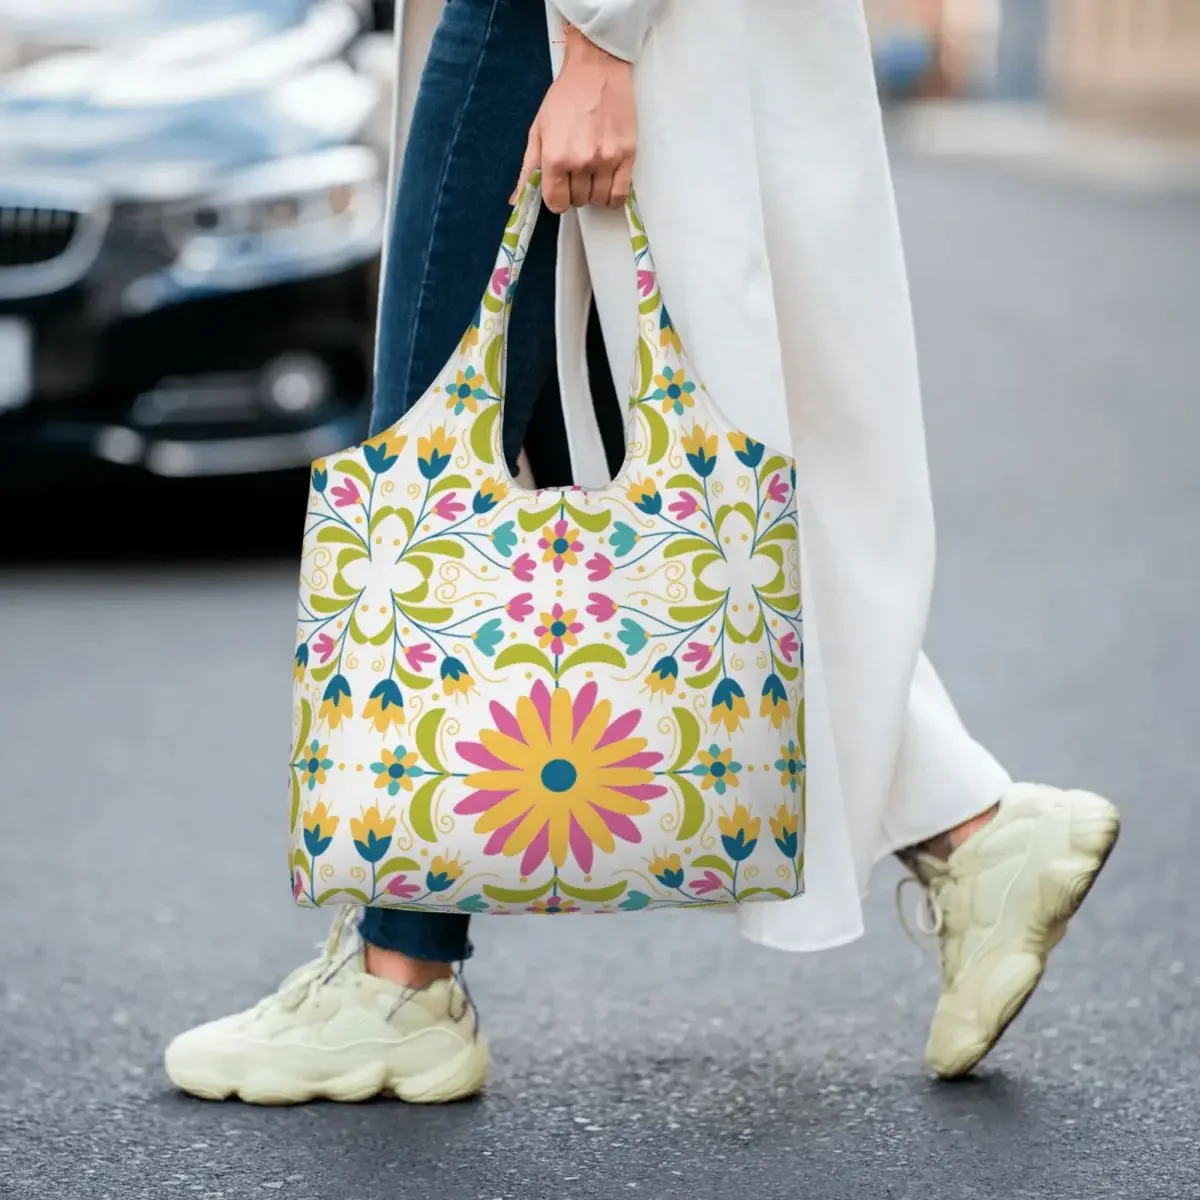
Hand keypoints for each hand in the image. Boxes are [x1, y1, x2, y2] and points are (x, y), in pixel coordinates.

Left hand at [511, 25, 635, 213]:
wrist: (596, 69)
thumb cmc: (565, 97)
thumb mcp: (538, 131)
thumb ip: (528, 169)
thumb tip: (516, 201)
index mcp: (555, 157)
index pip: (556, 203)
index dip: (557, 198)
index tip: (560, 188)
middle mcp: (580, 162)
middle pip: (578, 201)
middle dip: (575, 191)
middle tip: (576, 172)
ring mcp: (606, 160)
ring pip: (598, 199)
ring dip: (593, 192)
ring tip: (592, 174)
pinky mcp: (626, 155)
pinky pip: (619, 194)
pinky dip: (612, 196)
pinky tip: (607, 183)